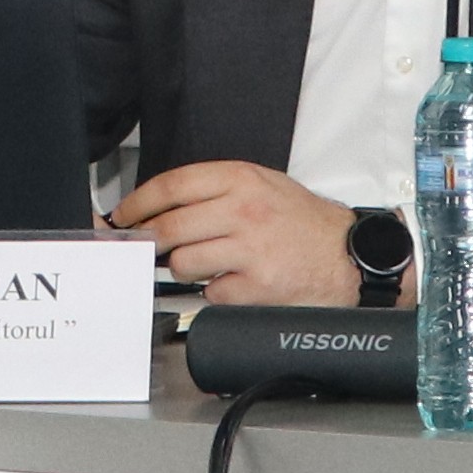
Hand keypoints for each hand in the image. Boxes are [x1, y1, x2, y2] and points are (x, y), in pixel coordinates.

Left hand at [116, 161, 362, 307]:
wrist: (350, 256)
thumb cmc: (306, 223)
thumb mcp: (263, 185)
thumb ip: (214, 192)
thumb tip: (160, 208)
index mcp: (241, 179)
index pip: (171, 186)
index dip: (137, 204)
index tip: (122, 216)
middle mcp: (244, 211)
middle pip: (168, 228)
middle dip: (149, 242)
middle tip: (147, 248)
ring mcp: (250, 250)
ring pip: (183, 263)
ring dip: (186, 268)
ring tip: (210, 263)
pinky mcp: (256, 286)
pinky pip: (211, 292)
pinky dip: (217, 291)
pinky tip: (237, 281)